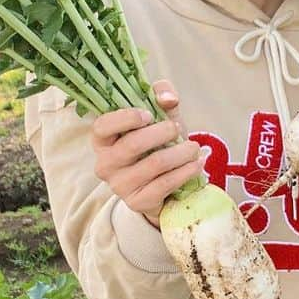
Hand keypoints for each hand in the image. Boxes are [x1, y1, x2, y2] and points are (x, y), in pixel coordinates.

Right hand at [92, 80, 204, 228]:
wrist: (162, 184)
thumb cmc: (157, 142)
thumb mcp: (159, 115)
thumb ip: (161, 97)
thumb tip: (168, 98)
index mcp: (103, 139)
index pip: (102, 126)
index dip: (125, 118)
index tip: (148, 115)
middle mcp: (105, 163)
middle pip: (133, 144)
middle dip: (162, 132)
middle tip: (177, 128)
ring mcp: (119, 185)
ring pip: (155, 163)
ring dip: (181, 152)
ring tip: (194, 147)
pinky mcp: (137, 202)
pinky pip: (165, 183)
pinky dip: (186, 171)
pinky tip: (196, 164)